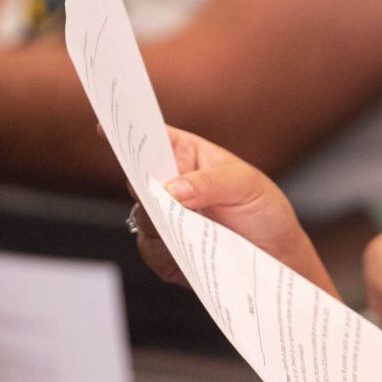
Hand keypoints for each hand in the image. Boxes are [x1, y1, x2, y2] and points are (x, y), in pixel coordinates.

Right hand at [133, 126, 331, 295]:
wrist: (277, 254)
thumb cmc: (263, 209)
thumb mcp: (246, 185)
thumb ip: (210, 183)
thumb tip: (171, 190)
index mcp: (185, 156)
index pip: (151, 137)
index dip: (128, 130)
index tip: (104, 126)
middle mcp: (170, 186)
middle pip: (137, 178)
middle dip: (138, 182)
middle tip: (150, 188)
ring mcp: (166, 219)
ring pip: (143, 217)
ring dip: (158, 221)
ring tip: (184, 224)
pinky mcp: (168, 253)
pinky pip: (153, 251)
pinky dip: (166, 250)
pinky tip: (185, 249)